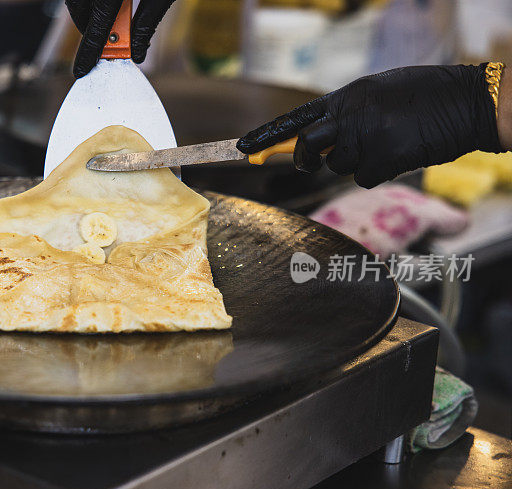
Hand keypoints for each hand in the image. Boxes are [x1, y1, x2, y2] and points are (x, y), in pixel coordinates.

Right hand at [67, 0, 175, 77]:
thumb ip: (146, 24)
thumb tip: (137, 52)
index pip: (95, 31)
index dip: (88, 54)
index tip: (81, 71)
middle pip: (81, 15)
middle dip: (91, 31)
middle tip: (108, 42)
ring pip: (78, 2)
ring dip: (89, 15)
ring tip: (111, 17)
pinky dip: (90, 2)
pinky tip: (109, 2)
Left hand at [237, 64, 503, 187]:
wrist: (464, 103)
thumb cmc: (421, 95)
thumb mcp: (375, 92)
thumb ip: (344, 112)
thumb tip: (314, 137)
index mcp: (346, 97)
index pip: (294, 119)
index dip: (266, 136)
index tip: (241, 149)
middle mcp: (350, 117)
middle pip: (306, 146)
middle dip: (301, 158)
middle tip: (307, 163)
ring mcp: (365, 140)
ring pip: (337, 166)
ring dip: (354, 162)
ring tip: (384, 142)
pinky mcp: (382, 162)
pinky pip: (362, 179)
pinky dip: (376, 173)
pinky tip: (396, 154)